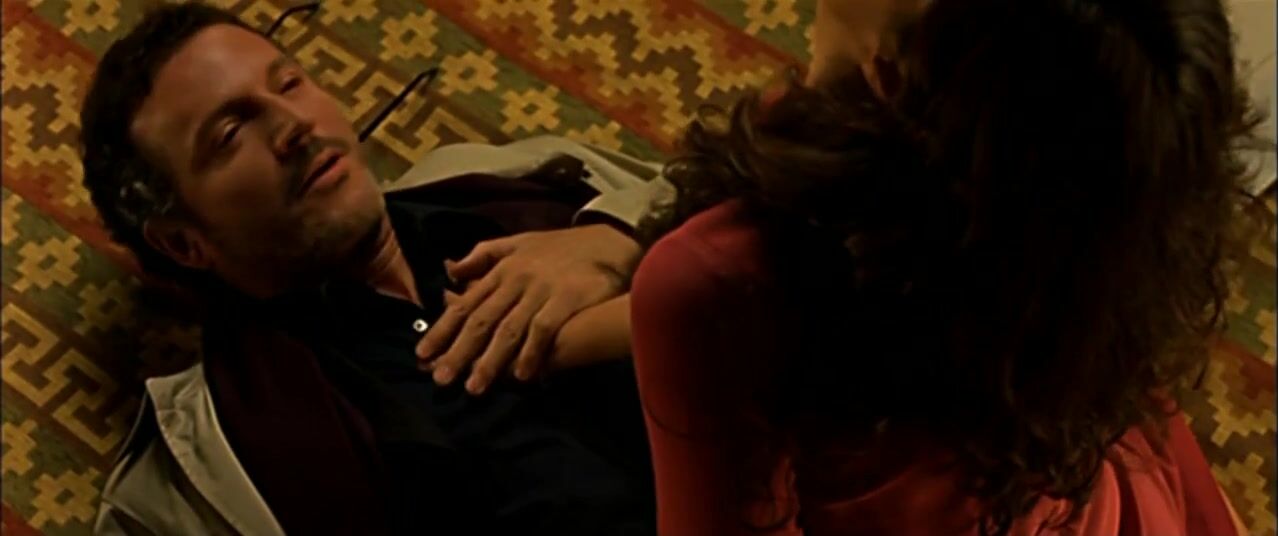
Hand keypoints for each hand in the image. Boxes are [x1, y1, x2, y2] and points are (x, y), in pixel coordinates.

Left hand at [416, 224, 639, 393]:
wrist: (609, 240)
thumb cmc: (562, 247)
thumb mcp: (518, 243)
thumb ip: (484, 256)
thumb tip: (449, 270)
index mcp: (501, 269)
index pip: (465, 305)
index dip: (442, 331)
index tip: (422, 355)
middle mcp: (515, 280)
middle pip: (481, 321)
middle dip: (458, 352)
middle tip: (441, 379)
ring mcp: (541, 290)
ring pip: (508, 330)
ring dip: (490, 361)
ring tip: (474, 387)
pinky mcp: (567, 298)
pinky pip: (543, 330)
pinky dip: (531, 353)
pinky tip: (522, 376)